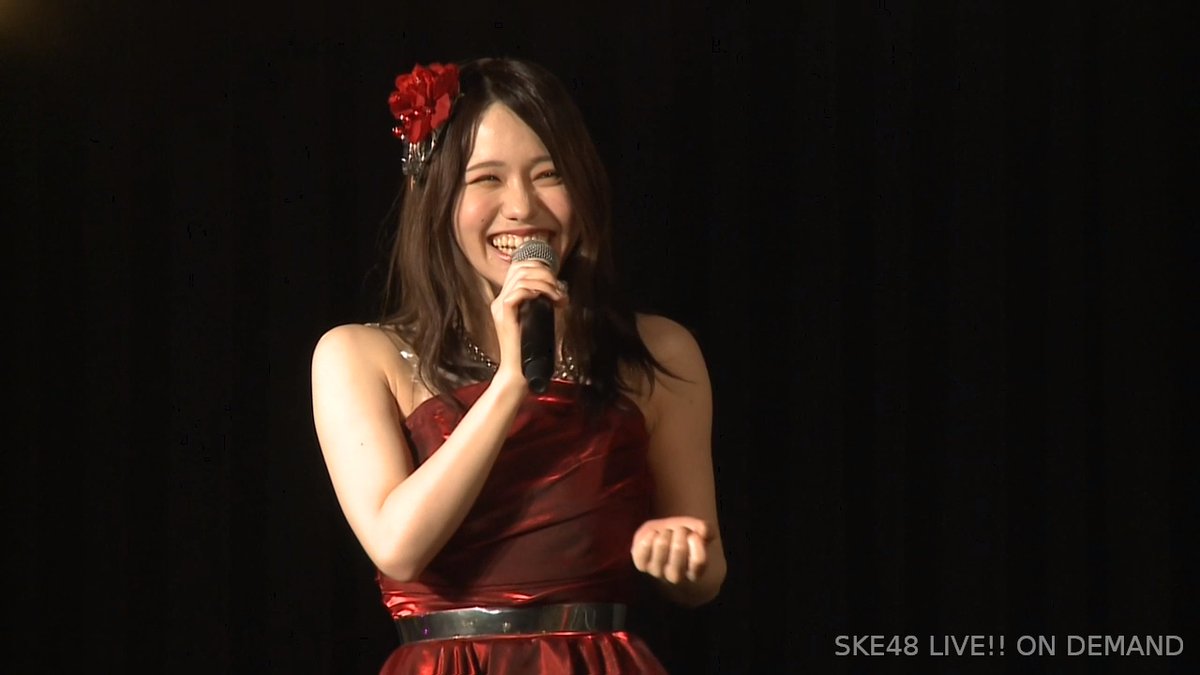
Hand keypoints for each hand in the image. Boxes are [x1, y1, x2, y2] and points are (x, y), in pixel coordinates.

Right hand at [488, 259, 566, 375]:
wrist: (521, 372)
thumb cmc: (533, 349)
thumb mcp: (541, 320)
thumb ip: (545, 302)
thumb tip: (560, 287)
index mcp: (507, 299)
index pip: (518, 268)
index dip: (539, 267)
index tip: (557, 282)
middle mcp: (500, 300)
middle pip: (519, 268)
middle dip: (545, 273)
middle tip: (559, 289)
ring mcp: (500, 308)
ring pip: (520, 278)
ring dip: (545, 284)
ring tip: (557, 297)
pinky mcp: (503, 316)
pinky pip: (516, 293)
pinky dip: (535, 292)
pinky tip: (547, 301)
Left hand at [631, 516, 712, 583]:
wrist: (662, 537)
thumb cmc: (684, 536)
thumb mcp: (697, 530)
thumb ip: (704, 529)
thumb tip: (702, 531)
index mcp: (694, 572)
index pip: (698, 560)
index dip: (697, 542)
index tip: (694, 534)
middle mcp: (676, 576)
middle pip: (679, 549)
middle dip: (680, 532)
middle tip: (680, 529)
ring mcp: (657, 572)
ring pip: (661, 545)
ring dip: (665, 533)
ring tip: (666, 533)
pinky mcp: (641, 564)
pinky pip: (643, 548)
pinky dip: (649, 536)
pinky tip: (654, 535)